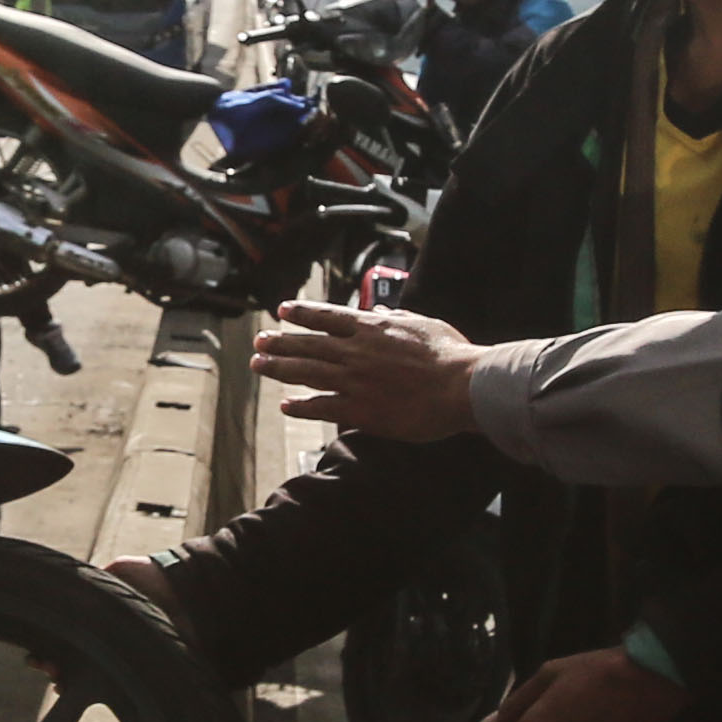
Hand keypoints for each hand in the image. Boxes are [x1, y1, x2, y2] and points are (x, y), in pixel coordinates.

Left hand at [252, 298, 482, 442]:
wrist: (462, 387)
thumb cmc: (451, 355)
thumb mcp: (424, 324)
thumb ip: (398, 318)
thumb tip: (382, 312)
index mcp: (372, 328)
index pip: (327, 316)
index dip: (302, 313)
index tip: (282, 311)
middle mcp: (356, 351)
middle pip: (308, 344)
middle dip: (280, 342)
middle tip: (260, 341)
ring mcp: (355, 381)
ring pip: (307, 372)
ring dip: (280, 369)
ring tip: (259, 366)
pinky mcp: (361, 410)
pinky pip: (322, 407)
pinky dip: (302, 405)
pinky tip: (287, 405)